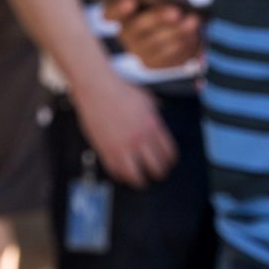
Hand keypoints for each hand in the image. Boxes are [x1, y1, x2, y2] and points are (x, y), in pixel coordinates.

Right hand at [70, 69, 177, 187]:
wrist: (97, 88)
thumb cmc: (121, 90)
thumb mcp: (147, 99)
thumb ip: (156, 113)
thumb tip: (161, 118)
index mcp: (153, 125)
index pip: (169, 153)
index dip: (171, 161)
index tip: (169, 163)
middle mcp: (139, 138)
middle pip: (156, 167)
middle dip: (159, 173)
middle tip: (158, 173)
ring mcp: (121, 146)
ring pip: (136, 176)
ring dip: (141, 180)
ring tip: (142, 180)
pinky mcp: (105, 150)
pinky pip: (116, 171)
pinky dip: (122, 175)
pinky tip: (124, 174)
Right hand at [103, 0, 202, 70]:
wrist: (186, 24)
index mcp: (120, 12)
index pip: (109, 12)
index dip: (118, 7)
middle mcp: (124, 34)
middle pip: (136, 29)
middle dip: (157, 19)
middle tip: (175, 10)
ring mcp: (137, 51)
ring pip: (154, 43)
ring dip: (175, 31)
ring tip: (193, 19)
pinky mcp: (153, 65)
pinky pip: (167, 56)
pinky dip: (182, 43)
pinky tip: (195, 32)